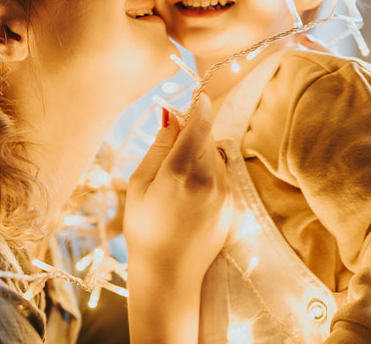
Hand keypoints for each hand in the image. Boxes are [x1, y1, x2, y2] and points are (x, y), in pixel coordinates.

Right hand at [124, 92, 231, 284]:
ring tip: (175, 180)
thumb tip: (171, 116)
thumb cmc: (144, 230)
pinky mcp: (231, 207)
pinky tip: (187, 195)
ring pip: (215, 156)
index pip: (198, 124)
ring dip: (199, 154)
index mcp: (180, 172)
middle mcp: (208, 180)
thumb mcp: (139, 185)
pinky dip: (207, 174)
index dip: (199, 106)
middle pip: (207, 138)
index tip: (199, 94)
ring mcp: (224, 194)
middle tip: (170, 145)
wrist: (168, 275)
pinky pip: (221, 176)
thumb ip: (158, 147)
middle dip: (192, 133)